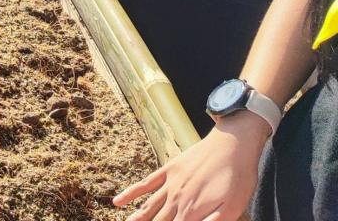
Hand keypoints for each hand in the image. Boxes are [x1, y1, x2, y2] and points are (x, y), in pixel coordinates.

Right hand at [113, 116, 268, 220]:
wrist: (233, 144)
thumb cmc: (238, 178)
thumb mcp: (233, 207)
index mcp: (193, 211)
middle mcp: (177, 199)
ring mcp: (170, 183)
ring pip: (149, 206)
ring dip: (137, 218)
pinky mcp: (169, 170)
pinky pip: (146, 184)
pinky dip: (131, 193)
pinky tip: (119, 201)